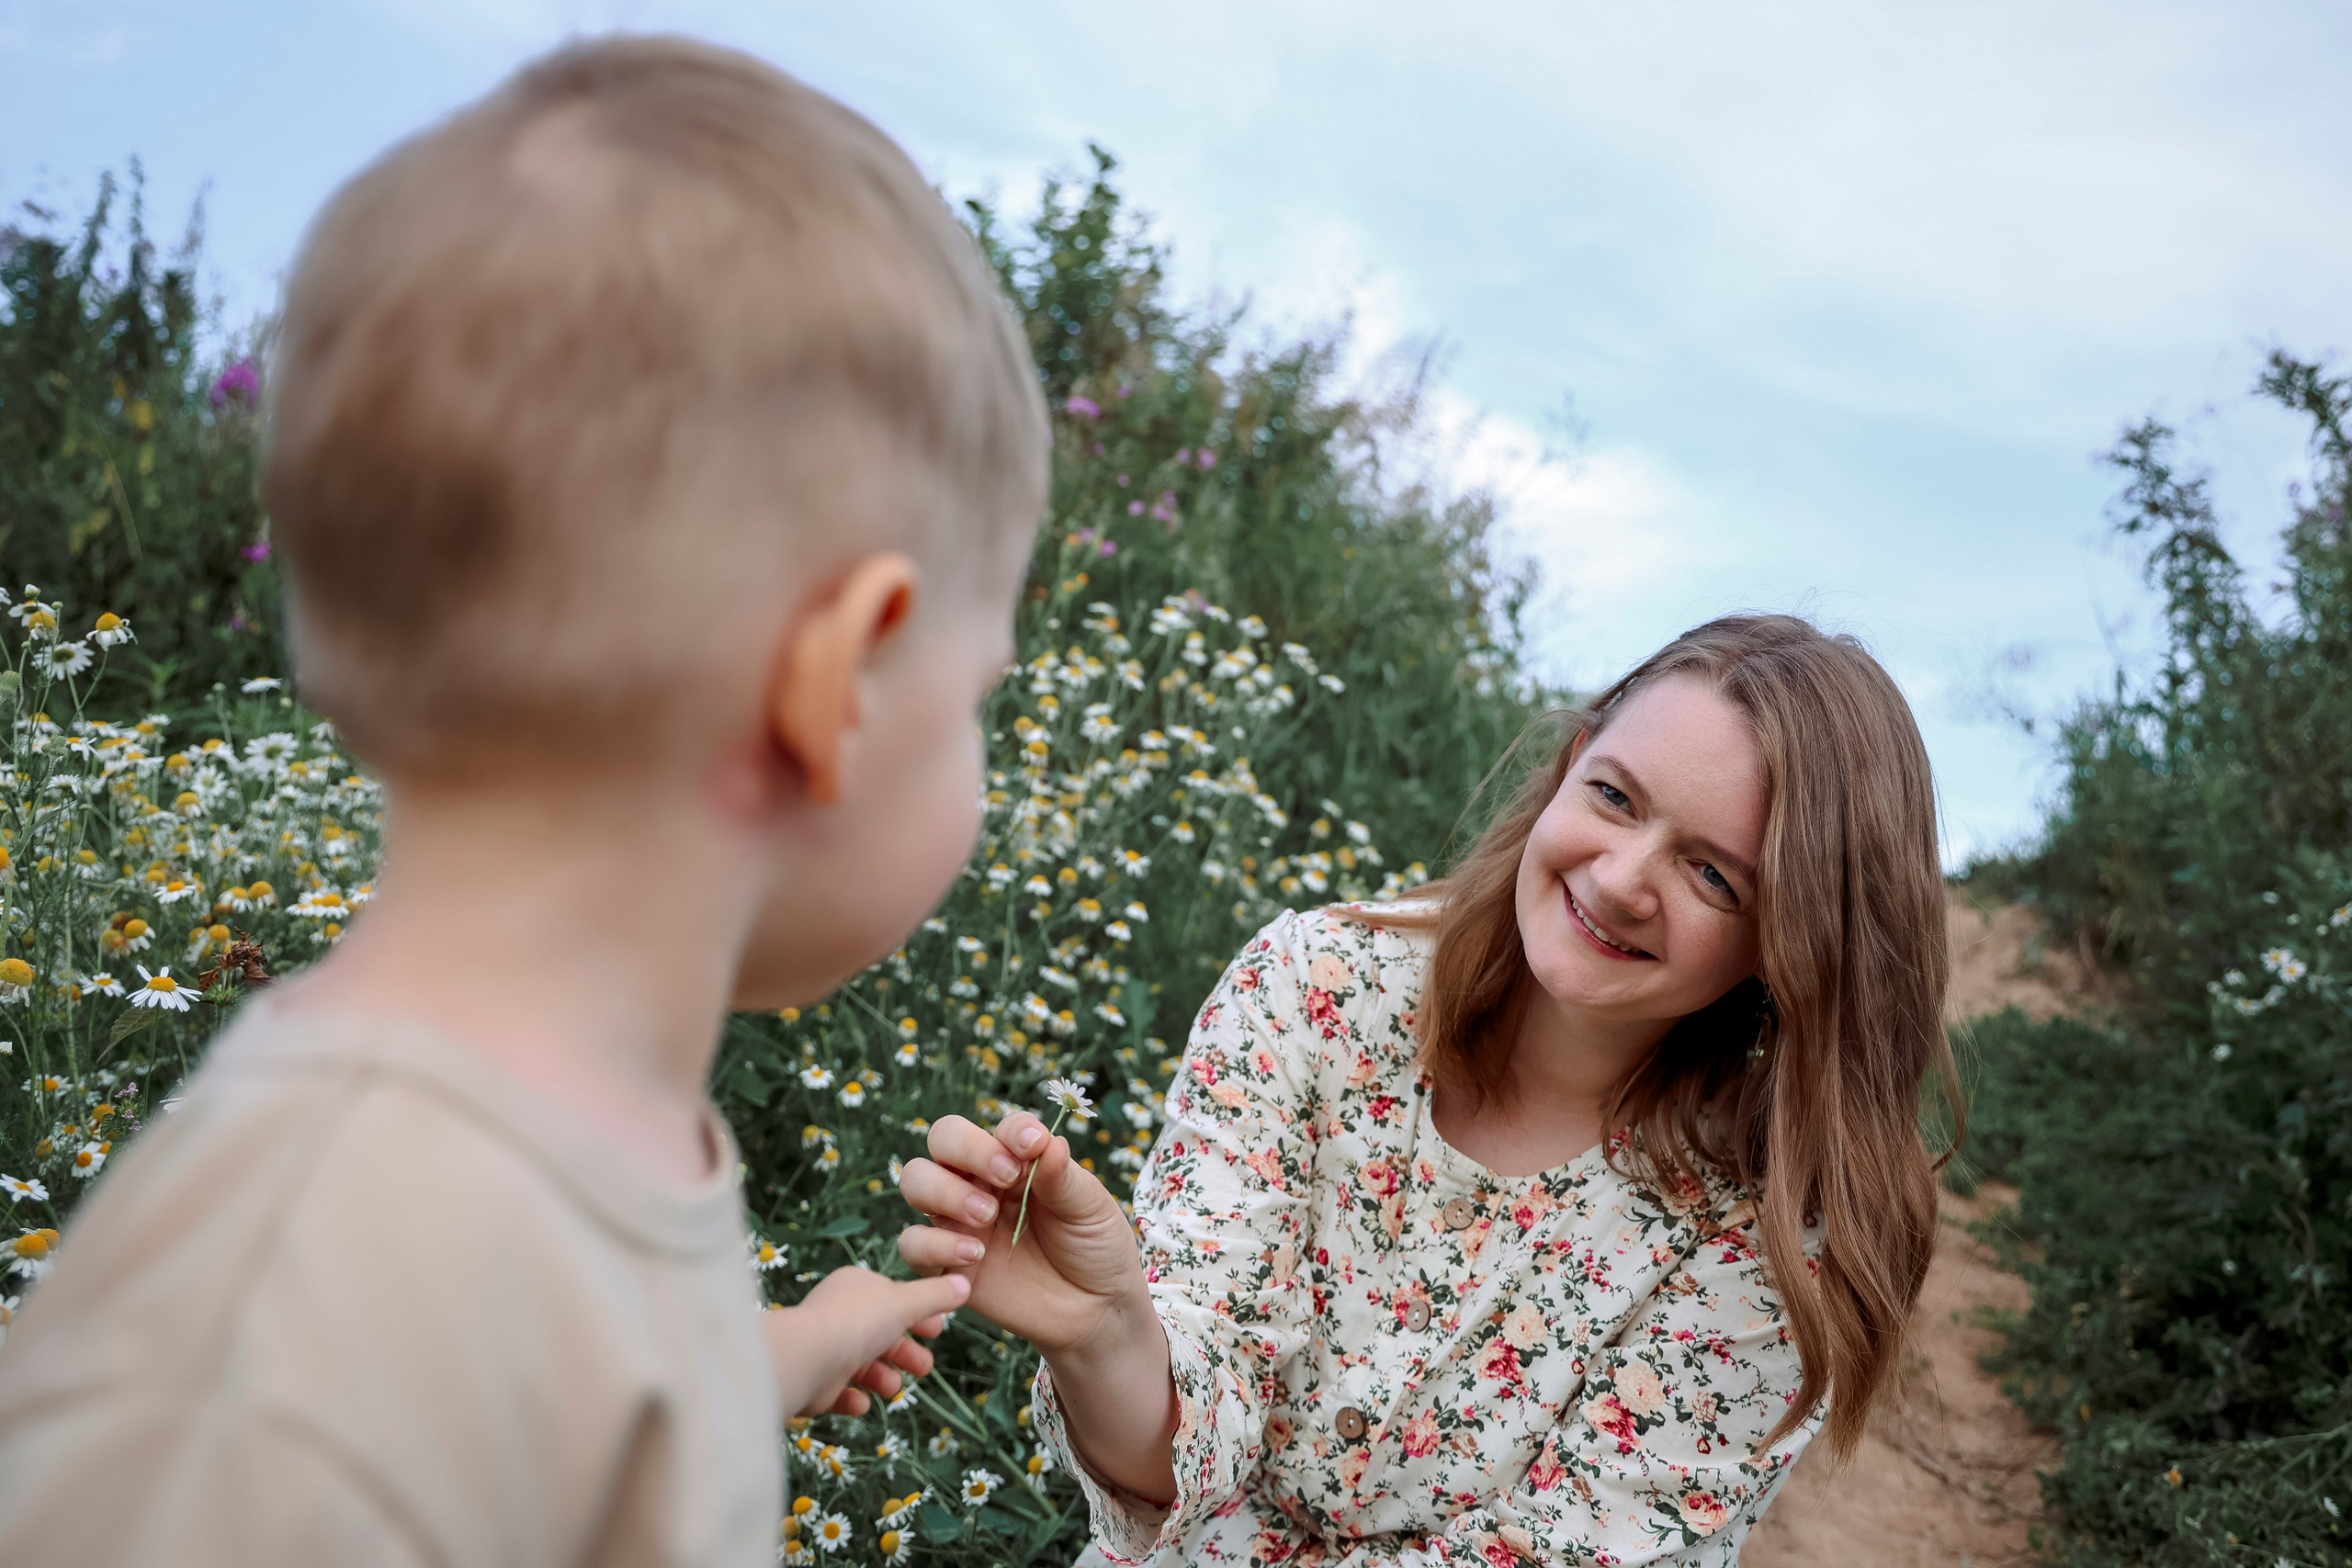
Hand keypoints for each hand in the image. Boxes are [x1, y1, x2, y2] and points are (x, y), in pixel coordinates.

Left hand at [765, 1265, 968, 1417]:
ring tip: (894, 1388)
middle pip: (880, 1335)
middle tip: (924, 1368)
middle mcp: (837, 1314)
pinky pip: (840, 1391)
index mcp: (856, 1287)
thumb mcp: (906, 1303)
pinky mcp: (814, 1381)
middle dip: (905, 1353)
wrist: (806, 1360)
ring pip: (862, 1364)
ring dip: (883, 1378)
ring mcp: (824, 1347)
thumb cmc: (858, 1323)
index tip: (937, 1332)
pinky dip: (854, 1398)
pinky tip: (863, 1402)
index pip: (892, 1299)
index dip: (918, 1315)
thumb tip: (965, 1285)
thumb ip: (936, 1296)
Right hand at [896, 1110, 1150, 1355]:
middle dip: (967, 1149)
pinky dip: (934, 1244)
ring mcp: (959, 1221)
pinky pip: (913, 1244)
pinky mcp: (946, 1264)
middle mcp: (981, 1183)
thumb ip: (1063, 1177)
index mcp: (1018, 1162)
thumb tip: (1045, 1141)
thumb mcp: (1091, 1208)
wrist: (1094, 1312)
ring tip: (986, 1217)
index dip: (1011, 1132)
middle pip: (942, 1139)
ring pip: (916, 1181)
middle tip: (1005, 1178)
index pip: (998, 1129)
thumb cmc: (1095, 1249)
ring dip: (944, 1191)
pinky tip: (975, 1256)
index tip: (1032, 1146)